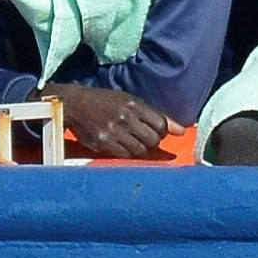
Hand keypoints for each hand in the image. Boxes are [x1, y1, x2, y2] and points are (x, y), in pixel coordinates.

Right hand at [48, 84, 176, 159]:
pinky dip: (127, 153)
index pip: (161, 125)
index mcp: (133, 104)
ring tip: (132, 141)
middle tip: (144, 137)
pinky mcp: (103, 143)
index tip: (155, 130)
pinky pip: (125, 156)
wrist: (75, 104)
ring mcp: (113, 131)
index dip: (162, 131)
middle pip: (153, 140)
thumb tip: (182, 131)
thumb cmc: (106, 102)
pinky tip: (121, 145)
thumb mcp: (130, 101)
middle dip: (152, 142)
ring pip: (140, 150)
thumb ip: (156, 115)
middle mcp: (124, 117)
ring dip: (140, 149)